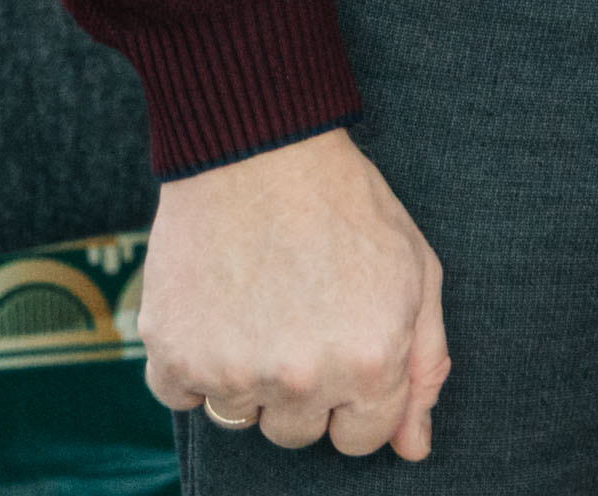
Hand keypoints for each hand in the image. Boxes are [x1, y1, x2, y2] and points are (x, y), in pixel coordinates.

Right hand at [136, 129, 445, 459]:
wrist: (258, 148)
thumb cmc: (346, 205)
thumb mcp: (416, 271)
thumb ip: (424, 365)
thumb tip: (414, 448)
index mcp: (371, 362)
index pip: (363, 439)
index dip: (356, 397)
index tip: (344, 353)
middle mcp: (302, 378)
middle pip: (299, 433)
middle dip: (304, 388)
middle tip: (300, 317)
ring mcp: (233, 371)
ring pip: (240, 417)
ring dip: (247, 375)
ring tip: (259, 304)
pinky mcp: (173, 355)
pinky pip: (181, 396)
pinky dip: (191, 362)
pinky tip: (215, 306)